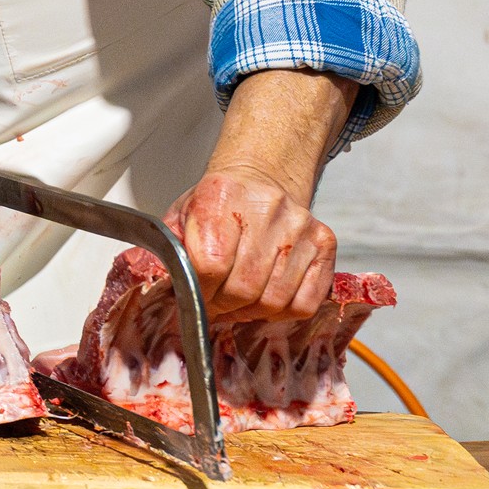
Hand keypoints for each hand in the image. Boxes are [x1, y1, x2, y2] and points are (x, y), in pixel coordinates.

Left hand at [166, 70, 357, 321]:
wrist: (262, 176)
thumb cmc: (218, 201)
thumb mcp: (182, 214)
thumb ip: (170, 248)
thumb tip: (163, 287)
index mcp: (221, 196)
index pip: (210, 266)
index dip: (199, 292)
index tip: (193, 298)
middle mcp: (267, 208)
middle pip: (243, 288)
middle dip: (222, 306)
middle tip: (214, 306)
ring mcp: (301, 226)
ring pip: (274, 300)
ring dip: (250, 312)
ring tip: (237, 303)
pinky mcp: (325, 242)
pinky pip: (305, 301)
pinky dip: (284, 311)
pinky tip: (266, 299)